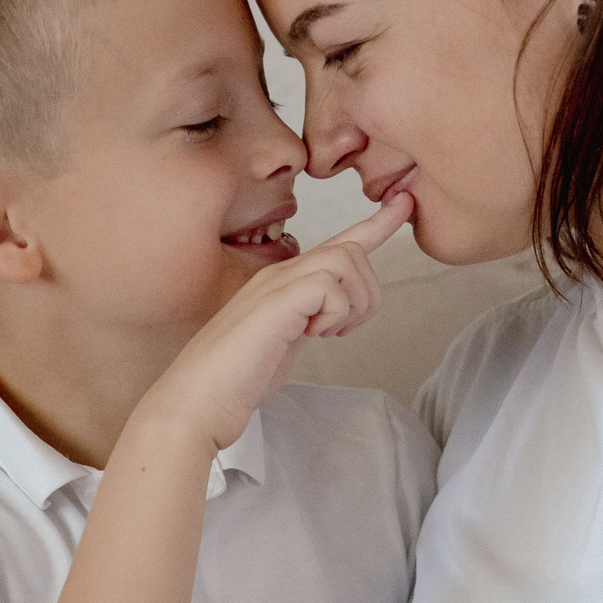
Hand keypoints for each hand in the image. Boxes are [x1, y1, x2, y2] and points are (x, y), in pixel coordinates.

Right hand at [143, 190, 411, 450]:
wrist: (198, 399)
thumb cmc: (236, 380)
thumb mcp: (286, 344)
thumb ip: (308, 322)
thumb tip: (331, 318)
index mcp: (284, 282)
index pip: (338, 244)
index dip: (376, 224)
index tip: (404, 202)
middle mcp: (281, 273)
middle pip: (354, 251)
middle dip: (367, 294)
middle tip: (339, 332)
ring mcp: (278, 283)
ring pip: (348, 262)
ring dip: (352, 305)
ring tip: (322, 334)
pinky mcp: (278, 299)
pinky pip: (333, 285)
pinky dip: (336, 315)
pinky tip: (310, 335)